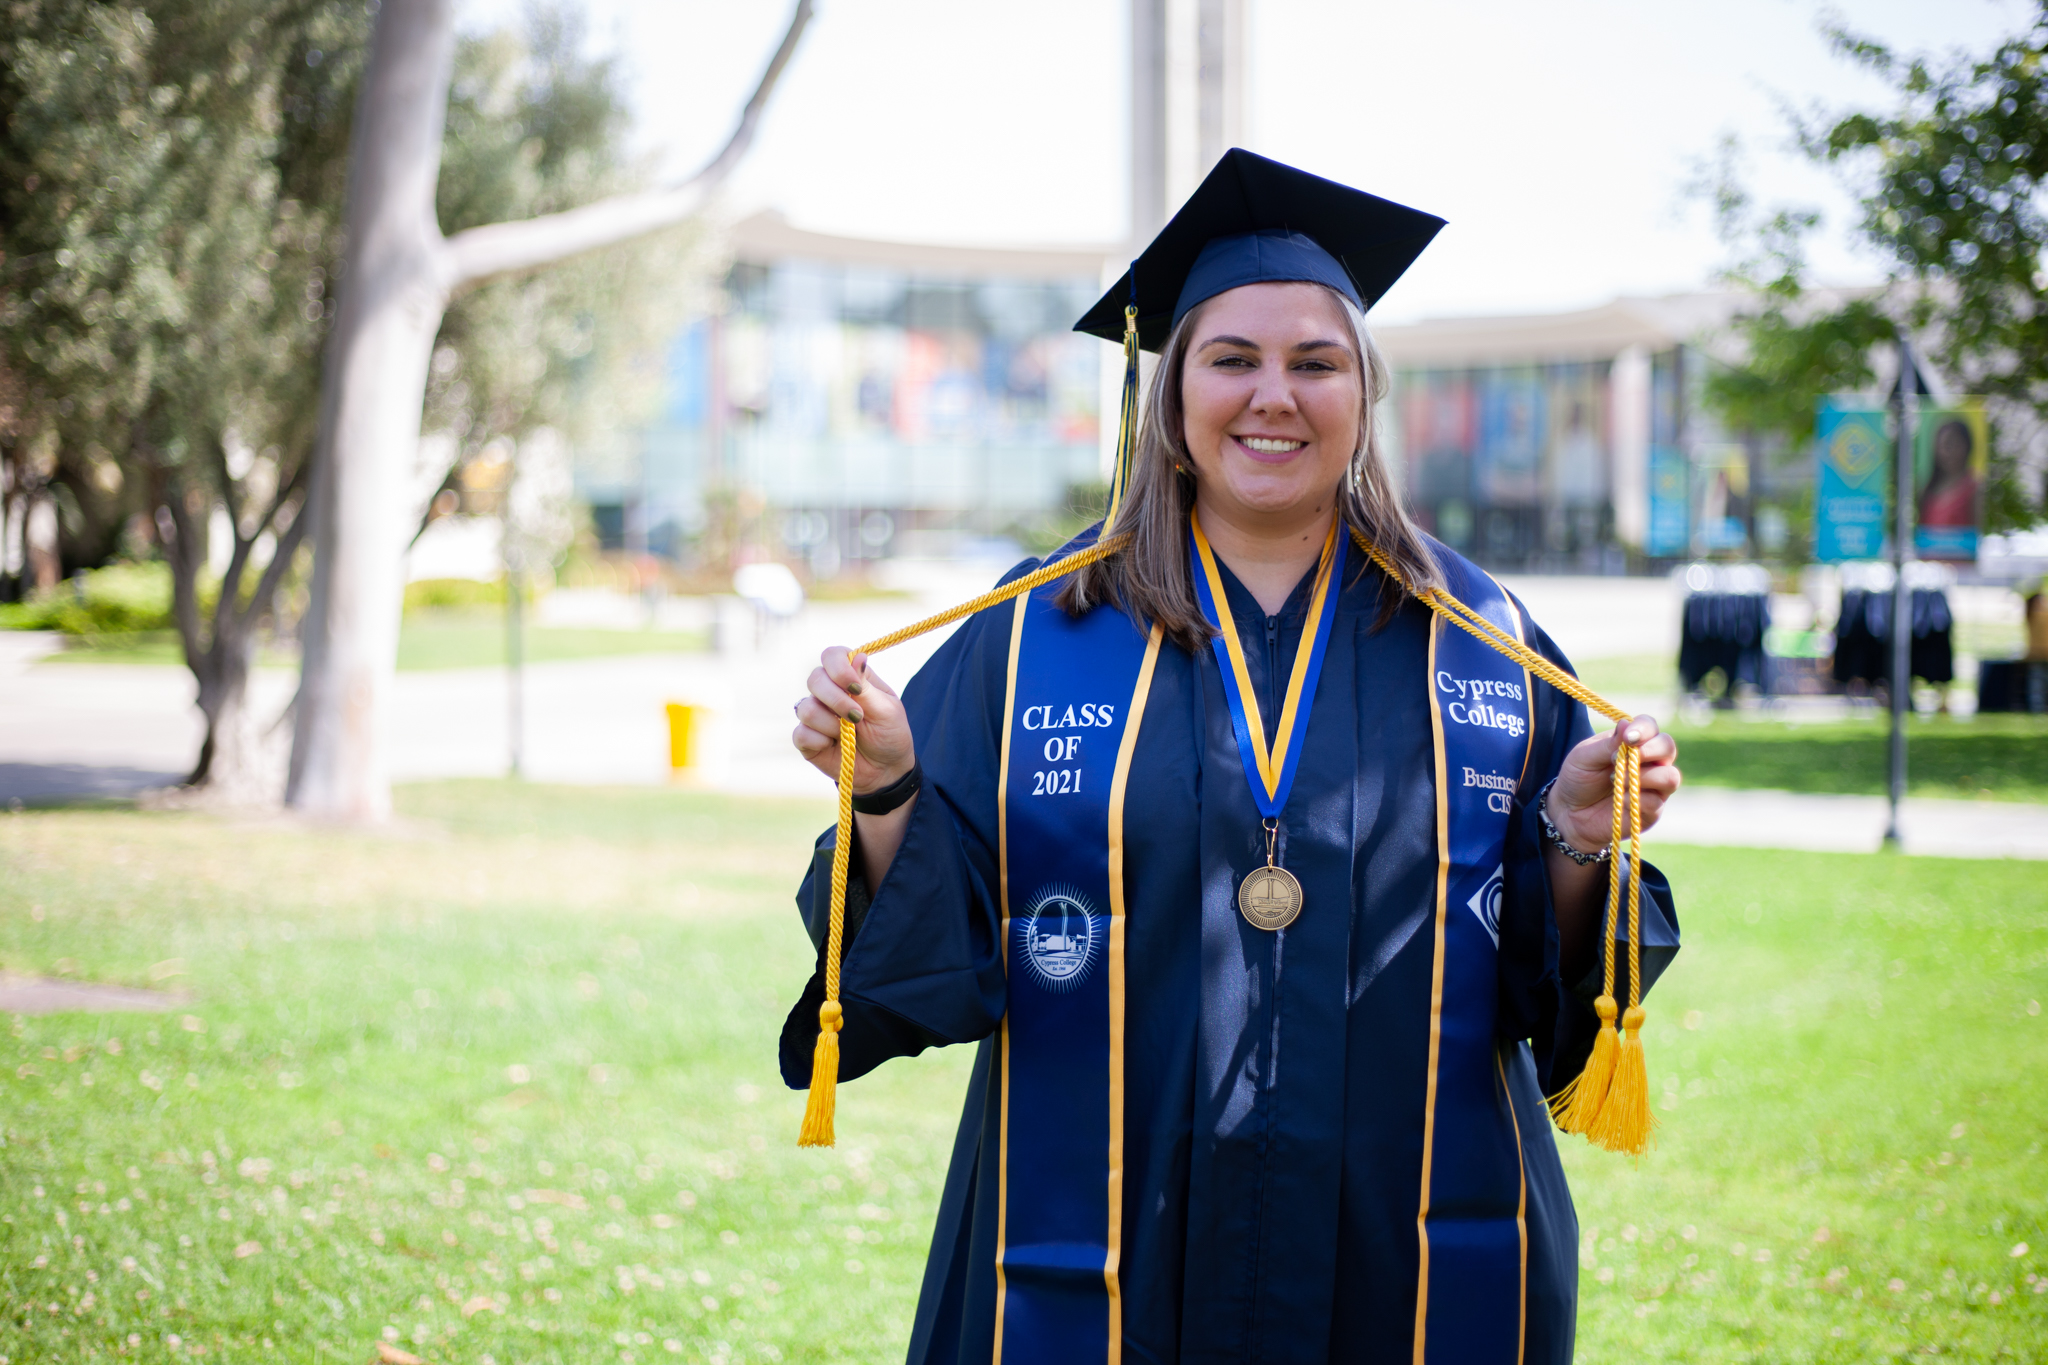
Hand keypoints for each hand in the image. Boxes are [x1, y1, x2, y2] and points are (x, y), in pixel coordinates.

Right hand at [790, 647, 914, 793]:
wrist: (886, 771)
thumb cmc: (889, 734)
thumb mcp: (886, 710)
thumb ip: (867, 686)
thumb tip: (857, 656)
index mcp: (850, 678)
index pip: (832, 656)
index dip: (838, 667)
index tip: (855, 687)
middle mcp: (829, 693)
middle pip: (815, 679)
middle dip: (836, 699)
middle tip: (858, 716)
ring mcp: (816, 715)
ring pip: (805, 708)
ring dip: (831, 724)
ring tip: (849, 734)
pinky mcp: (807, 739)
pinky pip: (801, 734)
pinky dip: (820, 741)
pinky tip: (833, 746)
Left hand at [1547, 715, 1681, 852]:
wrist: (1570, 812)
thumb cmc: (1578, 778)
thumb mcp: (1584, 757)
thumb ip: (1607, 743)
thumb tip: (1626, 723)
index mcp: (1633, 742)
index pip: (1650, 726)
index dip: (1644, 729)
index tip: (1628, 738)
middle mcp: (1649, 761)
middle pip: (1668, 747)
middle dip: (1650, 750)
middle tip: (1621, 759)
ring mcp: (1654, 786)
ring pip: (1671, 776)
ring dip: (1645, 776)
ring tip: (1618, 780)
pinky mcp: (1652, 810)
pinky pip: (1656, 802)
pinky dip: (1636, 799)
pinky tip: (1620, 799)